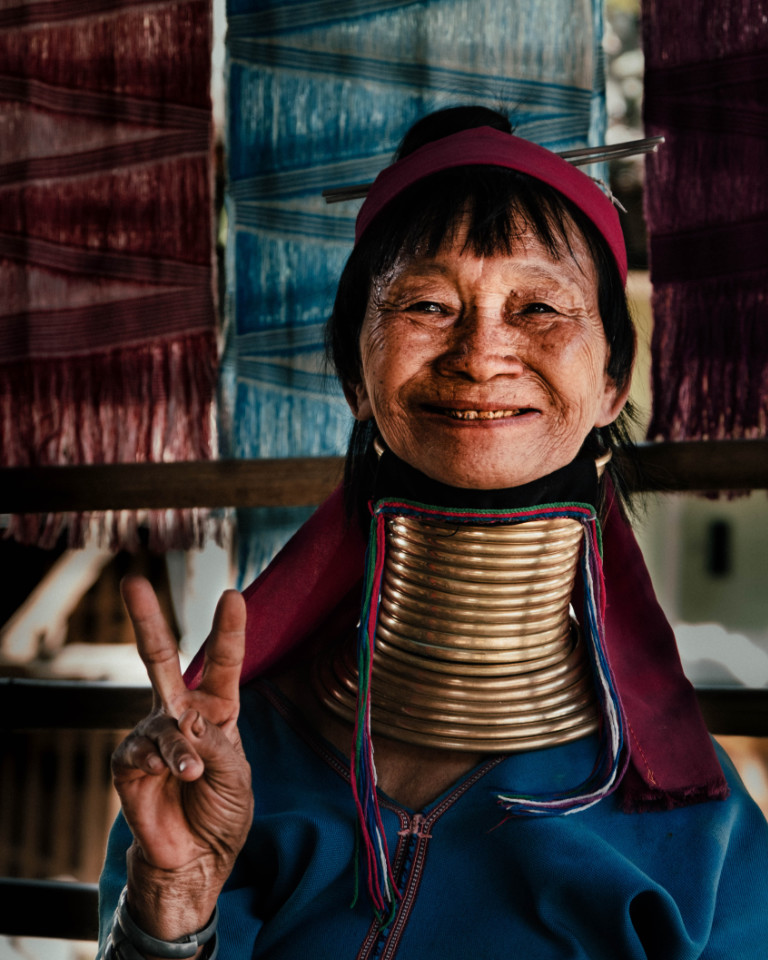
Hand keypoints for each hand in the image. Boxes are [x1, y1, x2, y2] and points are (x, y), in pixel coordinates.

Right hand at [111, 576, 252, 938]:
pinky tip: (174, 778)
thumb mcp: (237, 775)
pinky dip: (162, 764)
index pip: (222, 662)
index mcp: (216, 710)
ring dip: (180, 750)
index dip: (228, 629)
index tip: (233, 595)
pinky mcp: (128, 763)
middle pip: (160, 657)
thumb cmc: (223, 813)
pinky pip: (141, 751)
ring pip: (163, 723)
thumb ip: (215, 744)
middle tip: (132, 581)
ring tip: (194, 775)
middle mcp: (181, 714)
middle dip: (145, 619)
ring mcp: (152, 735)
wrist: (197, 860)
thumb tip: (184, 720)